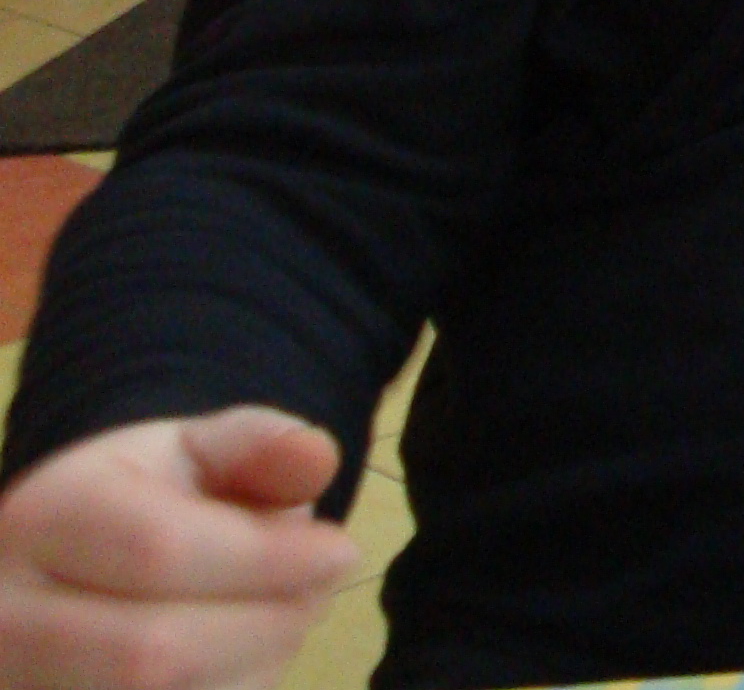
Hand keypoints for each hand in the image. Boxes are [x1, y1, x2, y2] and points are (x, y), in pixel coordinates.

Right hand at [0, 409, 357, 689]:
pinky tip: (238, 664)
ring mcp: (19, 688)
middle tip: (314, 597)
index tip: (341, 553)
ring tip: (272, 622)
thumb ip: (258, 446)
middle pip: (153, 654)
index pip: (157, 551)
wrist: (60, 573)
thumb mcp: (196, 451)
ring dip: (250, 671)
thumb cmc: (142, 504)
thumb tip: (315, 457)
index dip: (265, 560)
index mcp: (42, 518)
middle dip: (263, 626)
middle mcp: (6, 617)